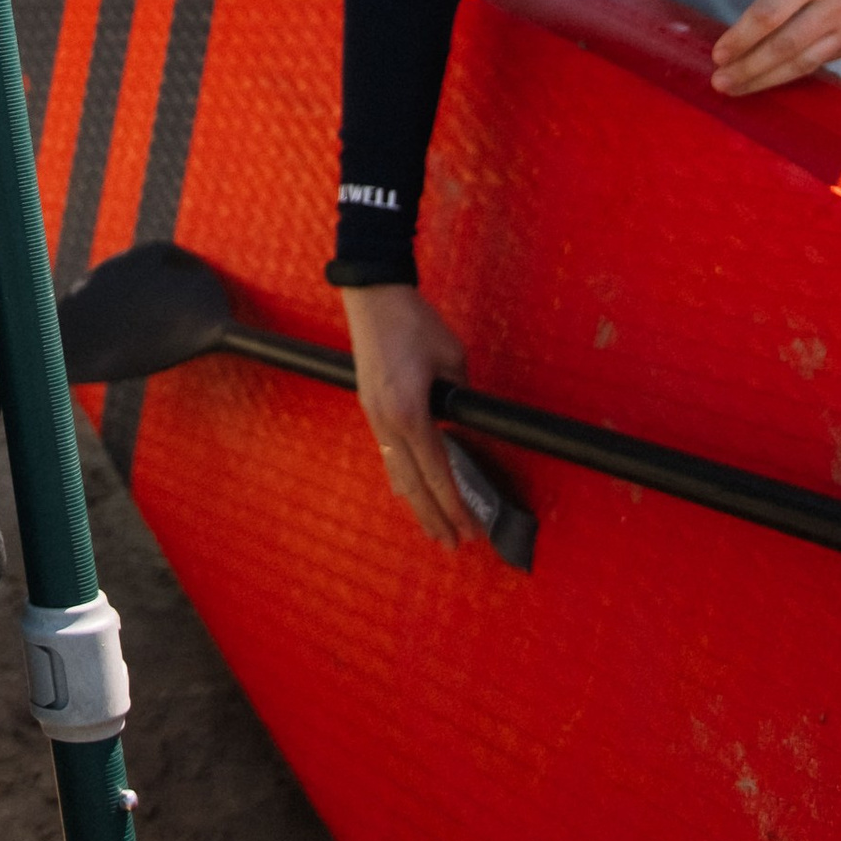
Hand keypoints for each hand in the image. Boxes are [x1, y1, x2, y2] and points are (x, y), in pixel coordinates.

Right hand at [344, 282, 476, 545]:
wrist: (373, 295)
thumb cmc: (414, 322)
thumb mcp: (453, 358)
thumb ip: (460, 396)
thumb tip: (462, 419)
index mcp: (410, 413)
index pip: (437, 471)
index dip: (455, 504)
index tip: (470, 529)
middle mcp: (388, 422)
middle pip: (413, 484)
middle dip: (434, 517)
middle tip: (454, 544)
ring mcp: (374, 416)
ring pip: (396, 472)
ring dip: (416, 503)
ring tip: (433, 529)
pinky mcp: (370, 407)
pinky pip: (388, 454)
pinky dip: (401, 479)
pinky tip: (407, 490)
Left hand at [711, 0, 840, 97]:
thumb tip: (751, 28)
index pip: (768, 15)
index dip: (740, 38)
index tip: (718, 55)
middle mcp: (837, 3)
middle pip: (784, 46)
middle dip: (749, 68)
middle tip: (720, 83)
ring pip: (806, 63)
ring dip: (769, 79)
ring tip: (738, 88)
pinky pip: (824, 60)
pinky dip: (796, 71)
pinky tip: (774, 76)